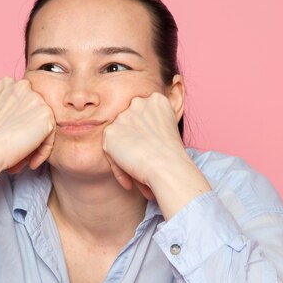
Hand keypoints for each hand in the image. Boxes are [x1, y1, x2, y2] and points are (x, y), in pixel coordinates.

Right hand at [0, 77, 54, 196]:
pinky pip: (50, 137)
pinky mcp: (46, 114)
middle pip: (36, 113)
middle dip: (31, 132)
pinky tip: (30, 161)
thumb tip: (28, 123)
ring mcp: (35, 98)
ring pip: (44, 125)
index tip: (14, 139)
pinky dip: (43, 152)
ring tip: (24, 158)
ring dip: (37, 143)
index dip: (22, 123)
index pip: (25, 103)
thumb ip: (13, 109)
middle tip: (20, 151)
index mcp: (7, 84)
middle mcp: (22, 86)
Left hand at [102, 93, 210, 217]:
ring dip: (125, 158)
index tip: (152, 153)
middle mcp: (139, 103)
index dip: (145, 137)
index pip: (143, 116)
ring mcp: (123, 116)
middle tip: (144, 165)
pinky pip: (109, 152)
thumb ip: (153, 125)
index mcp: (157, 100)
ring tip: (138, 175)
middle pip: (129, 126)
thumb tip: (140, 138)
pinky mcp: (110, 131)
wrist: (167, 166)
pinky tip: (129, 182)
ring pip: (118, 140)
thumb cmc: (174, 157)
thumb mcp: (169, 130)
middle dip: (133, 146)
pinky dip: (118, 170)